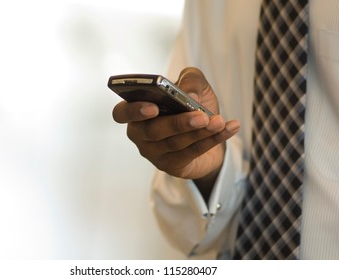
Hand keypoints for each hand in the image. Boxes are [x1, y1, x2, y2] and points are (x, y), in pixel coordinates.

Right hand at [112, 67, 239, 192]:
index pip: (122, 113)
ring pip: (175, 143)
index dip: (133, 111)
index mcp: (137, 111)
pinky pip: (192, 153)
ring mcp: (154, 153)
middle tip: (200, 116)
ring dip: (199, 132)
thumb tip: (190, 96)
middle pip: (153, 131)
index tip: (153, 106)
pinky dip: (213, 140)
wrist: (207, 132)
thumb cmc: (192, 105)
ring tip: (218, 121)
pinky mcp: (172, 166)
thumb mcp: (193, 86)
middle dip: (178, 123)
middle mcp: (140, 134)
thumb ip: (190, 80)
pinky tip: (229, 128)